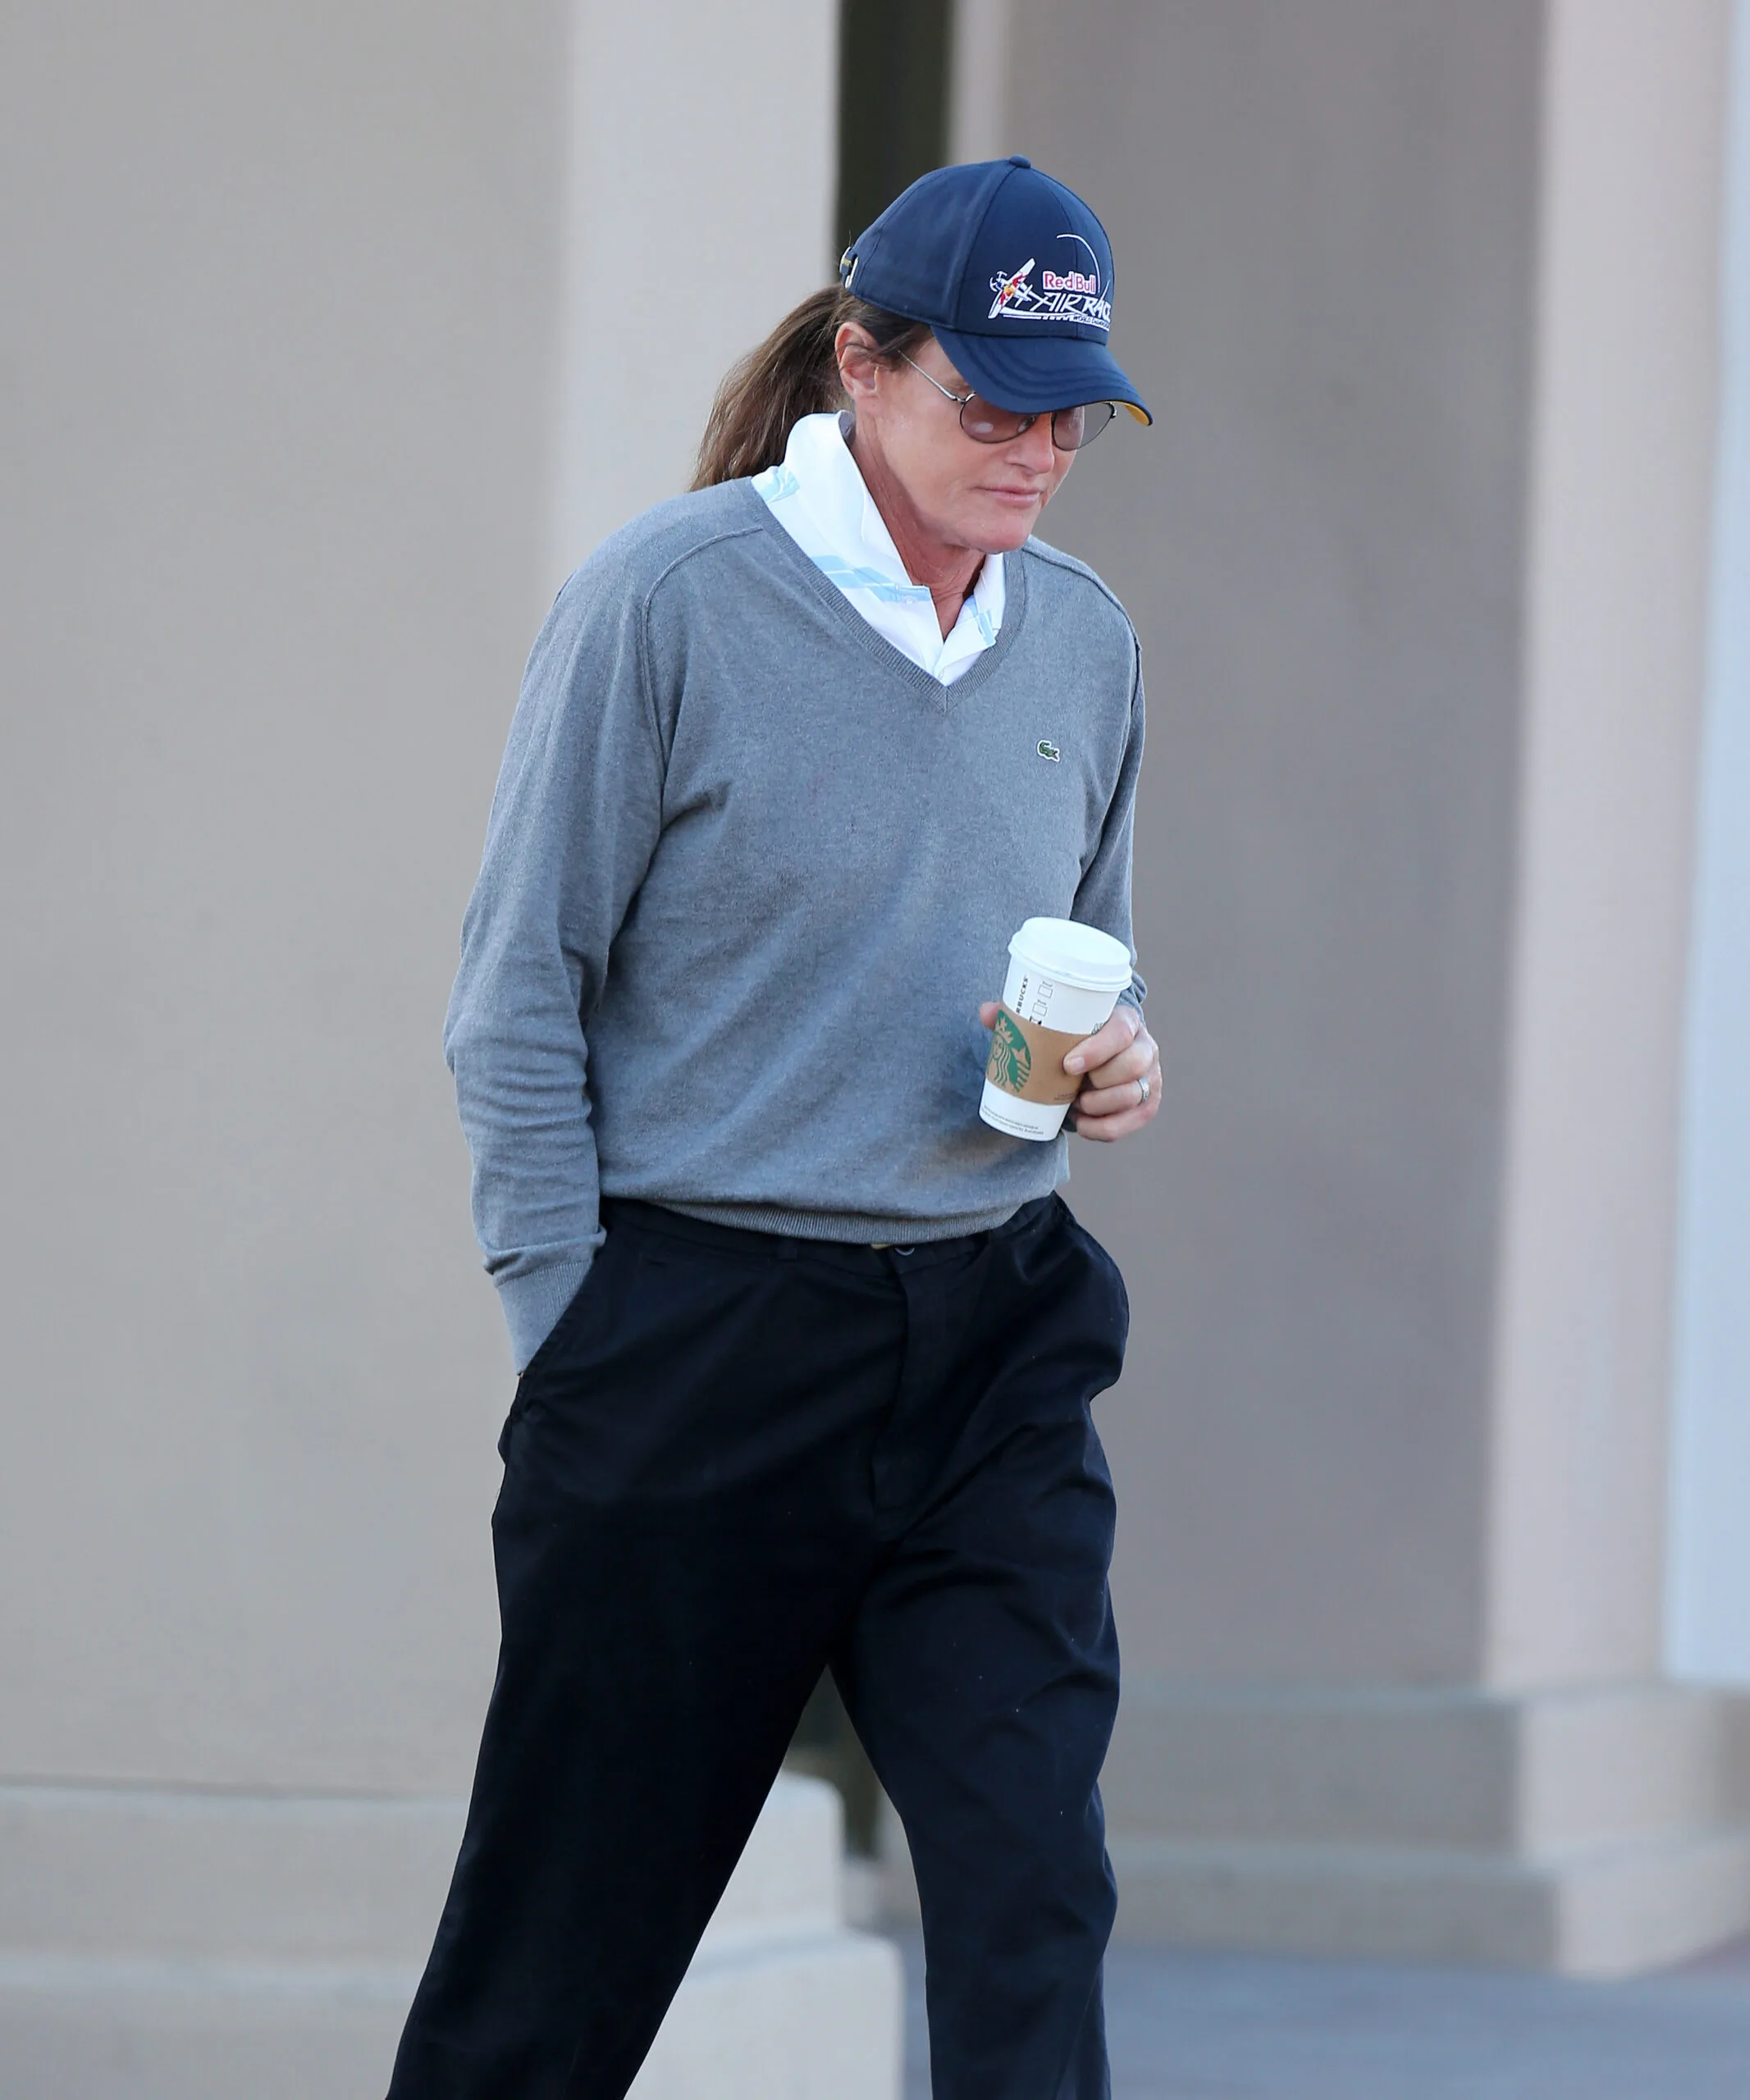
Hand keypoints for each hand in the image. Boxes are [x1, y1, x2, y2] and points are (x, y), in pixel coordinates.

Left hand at [977, 1000, 1160, 1141]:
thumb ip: (1023, 1018)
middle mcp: (1145, 1047)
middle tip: (1071, 1086)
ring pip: (1133, 1095)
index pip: (1121, 1032)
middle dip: (1100, 1081)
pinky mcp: (1148, 1104)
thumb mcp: (1054, 1025)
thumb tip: (987, 1013)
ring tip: (1074, 1103)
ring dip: (1099, 1105)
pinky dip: (1105, 1128)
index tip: (1067, 1064)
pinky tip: (1083, 1124)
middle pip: (1133, 1064)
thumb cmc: (1074, 1039)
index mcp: (1125, 1021)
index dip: (1098, 1049)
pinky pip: (1132, 1122)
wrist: (1097, 1058)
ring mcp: (1150, 1077)